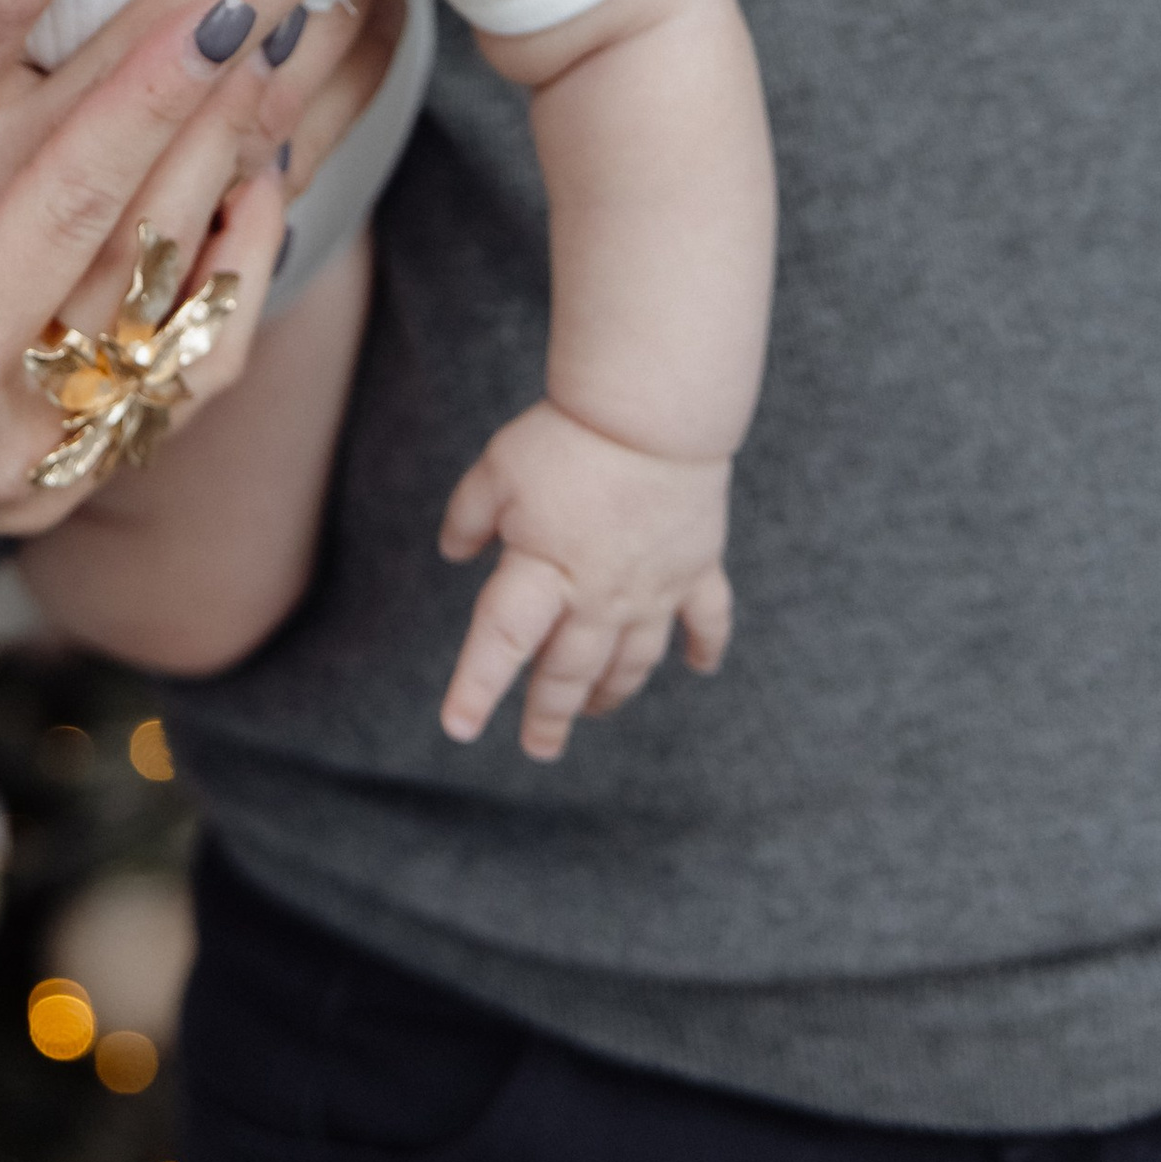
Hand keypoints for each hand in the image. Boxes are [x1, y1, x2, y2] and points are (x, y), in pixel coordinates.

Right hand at [0, 0, 289, 562]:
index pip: (69, 209)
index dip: (147, 102)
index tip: (221, 2)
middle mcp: (11, 436)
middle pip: (159, 242)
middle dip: (238, 106)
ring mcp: (59, 467)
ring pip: (198, 308)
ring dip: (256, 174)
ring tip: (309, 48)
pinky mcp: (85, 476)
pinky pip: (198, 373)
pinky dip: (238, 273)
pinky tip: (266, 173)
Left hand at [436, 399, 732, 761]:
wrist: (653, 414)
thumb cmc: (567, 436)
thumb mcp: (495, 469)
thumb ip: (468, 516)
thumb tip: (452, 553)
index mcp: (542, 572)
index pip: (501, 642)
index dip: (477, 687)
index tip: (459, 728)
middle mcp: (598, 596)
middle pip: (569, 670)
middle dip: (550, 713)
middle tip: (538, 747)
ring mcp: (653, 589)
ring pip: (631, 660)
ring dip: (611, 691)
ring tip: (594, 711)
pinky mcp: (696, 568)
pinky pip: (707, 621)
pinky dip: (705, 649)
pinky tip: (700, 669)